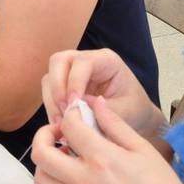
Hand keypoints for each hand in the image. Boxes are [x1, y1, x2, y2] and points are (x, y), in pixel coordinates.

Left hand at [31, 95, 183, 183]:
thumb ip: (115, 124)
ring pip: (40, 178)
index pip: (69, 127)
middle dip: (44, 135)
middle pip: (41, 153)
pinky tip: (69, 178)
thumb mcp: (142, 148)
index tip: (78, 114)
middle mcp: (84, 181)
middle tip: (60, 132)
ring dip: (46, 162)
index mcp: (103, 159)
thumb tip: (96, 104)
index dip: (71, 114)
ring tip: (64, 156)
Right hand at [41, 48, 162, 140]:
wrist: (134, 114)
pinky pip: (49, 91)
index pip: (82, 63)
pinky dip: (52, 107)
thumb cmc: (133, 109)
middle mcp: (86, 60)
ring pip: (50, 77)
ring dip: (52, 101)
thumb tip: (76, 108)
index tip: (73, 105)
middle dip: (57, 88)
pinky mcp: (64, 83)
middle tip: (64, 112)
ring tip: (62, 123)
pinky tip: (61, 123)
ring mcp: (72, 70)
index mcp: (106, 60)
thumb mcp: (125, 111)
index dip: (74, 82)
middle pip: (58, 61)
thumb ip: (101, 109)